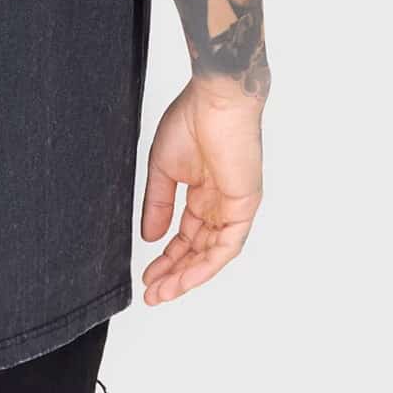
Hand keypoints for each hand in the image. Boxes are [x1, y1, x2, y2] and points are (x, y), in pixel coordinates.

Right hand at [139, 75, 264, 303]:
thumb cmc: (191, 119)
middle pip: (198, 249)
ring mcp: (234, 206)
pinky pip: (227, 245)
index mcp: (202, 191)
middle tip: (153, 292)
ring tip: (163, 292)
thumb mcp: (163, 167)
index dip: (166, 257)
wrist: (214, 99)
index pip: (186, 235)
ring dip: (188, 275)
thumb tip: (150, 237)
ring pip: (212, 253)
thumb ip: (158, 203)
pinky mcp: (244, 206)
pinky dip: (207, 264)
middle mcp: (219, 203)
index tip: (147, 275)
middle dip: (174, 273)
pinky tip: (187, 277)